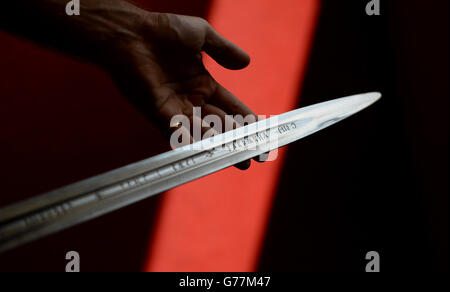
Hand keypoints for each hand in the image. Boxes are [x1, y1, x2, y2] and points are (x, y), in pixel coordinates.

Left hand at [104, 12, 256, 168]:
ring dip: (219, 145)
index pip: (230, 106)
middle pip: (219, 125)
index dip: (246, 118)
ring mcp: (175, 108)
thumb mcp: (202, 35)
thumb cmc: (163, 31)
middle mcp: (190, 99)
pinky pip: (179, 130)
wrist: (131, 34)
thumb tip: (247, 62)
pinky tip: (208, 149)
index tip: (260, 130)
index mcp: (202, 84)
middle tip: (251, 156)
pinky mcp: (159, 113)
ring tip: (236, 158)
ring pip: (202, 132)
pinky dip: (193, 140)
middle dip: (236, 141)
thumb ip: (224, 50)